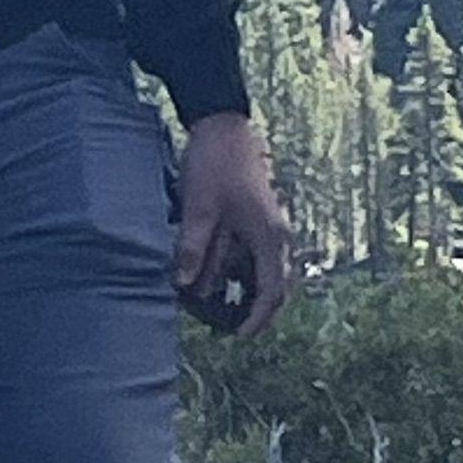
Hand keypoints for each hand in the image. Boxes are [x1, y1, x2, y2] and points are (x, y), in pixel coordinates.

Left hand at [174, 110, 293, 339]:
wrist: (223, 125)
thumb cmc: (213, 163)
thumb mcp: (198, 206)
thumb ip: (192, 247)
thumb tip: (182, 284)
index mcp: (268, 235)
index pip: (272, 290)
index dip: (258, 318)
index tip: (241, 337)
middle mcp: (278, 233)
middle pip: (280, 285)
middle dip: (262, 312)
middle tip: (237, 331)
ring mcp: (272, 224)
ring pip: (272, 270)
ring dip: (255, 292)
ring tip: (228, 309)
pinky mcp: (262, 216)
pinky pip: (262, 255)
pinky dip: (249, 272)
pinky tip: (225, 276)